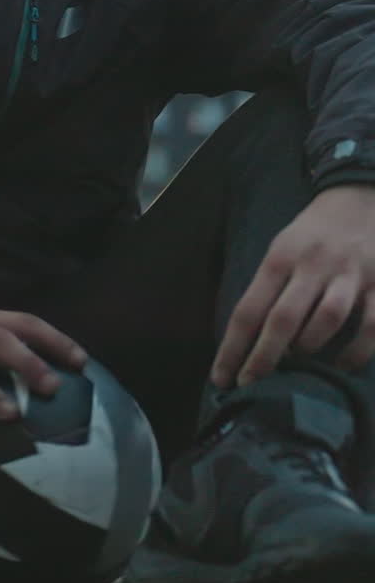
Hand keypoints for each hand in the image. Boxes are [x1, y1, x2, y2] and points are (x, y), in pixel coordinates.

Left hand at [211, 184, 374, 388]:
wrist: (357, 198)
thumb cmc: (311, 233)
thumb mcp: (280, 248)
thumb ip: (268, 288)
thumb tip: (249, 341)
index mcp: (281, 257)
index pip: (249, 309)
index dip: (233, 348)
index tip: (222, 378)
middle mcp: (313, 265)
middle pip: (284, 319)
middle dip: (264, 358)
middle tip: (251, 384)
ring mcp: (349, 274)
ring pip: (328, 319)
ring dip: (310, 348)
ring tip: (298, 365)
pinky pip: (370, 326)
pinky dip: (356, 351)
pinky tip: (342, 365)